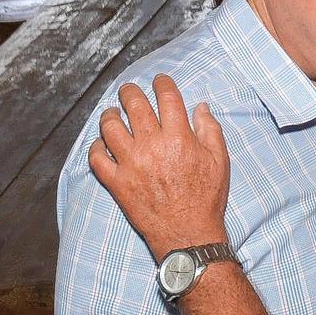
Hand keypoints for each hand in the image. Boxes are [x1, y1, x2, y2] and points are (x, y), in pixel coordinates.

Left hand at [89, 75, 231, 259]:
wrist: (188, 234)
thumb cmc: (206, 198)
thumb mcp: (219, 160)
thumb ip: (210, 129)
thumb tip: (200, 107)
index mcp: (179, 137)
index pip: (167, 97)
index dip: (162, 83)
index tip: (159, 80)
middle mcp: (152, 146)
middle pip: (134, 105)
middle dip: (130, 92)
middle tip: (128, 90)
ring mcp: (131, 164)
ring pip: (110, 128)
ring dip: (110, 115)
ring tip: (112, 114)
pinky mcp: (117, 182)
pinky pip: (97, 159)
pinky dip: (96, 148)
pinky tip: (101, 145)